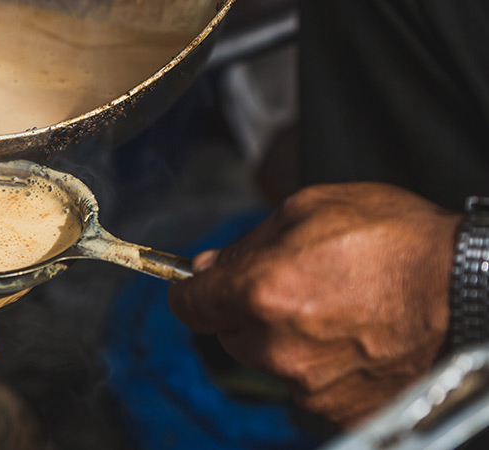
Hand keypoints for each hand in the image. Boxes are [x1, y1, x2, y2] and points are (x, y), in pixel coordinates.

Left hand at [169, 183, 461, 426]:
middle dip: (247, 311)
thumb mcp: (313, 208)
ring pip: (270, 362)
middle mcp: (277, 346)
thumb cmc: (400, 243)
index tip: (198, 288)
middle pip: (230, 334)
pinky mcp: (338, 411)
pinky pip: (308, 388)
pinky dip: (320, 368)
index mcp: (261, 292)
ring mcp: (309, 385)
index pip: (191, 305)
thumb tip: (209, 267)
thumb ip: (249, 242)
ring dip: (286, 340)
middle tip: (295, 287)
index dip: (192, 292)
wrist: (471, 291)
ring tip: (337, 312)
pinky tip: (355, 340)